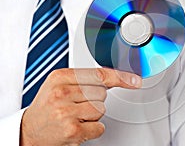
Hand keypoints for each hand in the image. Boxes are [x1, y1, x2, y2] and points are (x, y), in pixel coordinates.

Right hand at [20, 68, 141, 145]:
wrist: (28, 131)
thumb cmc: (47, 106)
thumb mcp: (60, 84)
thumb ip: (84, 78)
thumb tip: (116, 77)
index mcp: (60, 77)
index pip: (99, 74)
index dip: (120, 77)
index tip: (134, 80)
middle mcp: (62, 93)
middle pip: (102, 93)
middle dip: (95, 100)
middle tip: (77, 105)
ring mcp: (66, 112)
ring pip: (101, 109)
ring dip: (93, 115)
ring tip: (75, 116)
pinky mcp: (72, 130)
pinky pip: (99, 126)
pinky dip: (93, 129)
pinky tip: (77, 126)